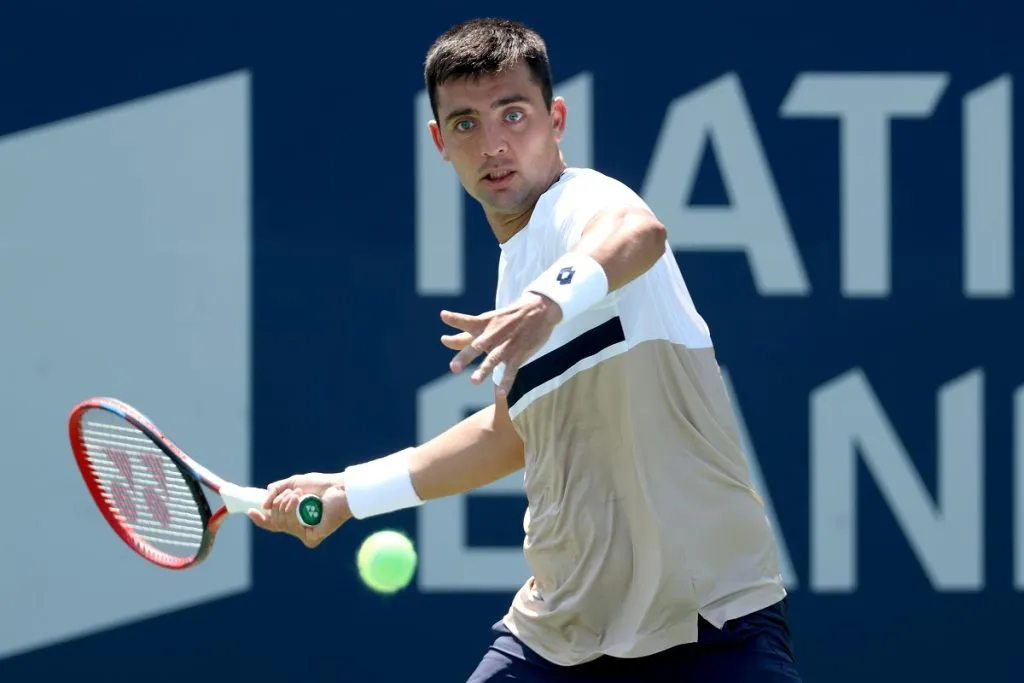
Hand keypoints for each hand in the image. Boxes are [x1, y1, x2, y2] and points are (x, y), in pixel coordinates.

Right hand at [248, 472, 351, 547]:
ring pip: (282, 524)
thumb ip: (276, 491)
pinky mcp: (312, 538)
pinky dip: (294, 512)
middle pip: (275, 522)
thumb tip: (264, 505)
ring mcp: (305, 534)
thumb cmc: (320, 485)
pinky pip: (293, 527)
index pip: (273, 523)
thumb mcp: (292, 483)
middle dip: (278, 504)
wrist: (339, 487)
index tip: (251, 511)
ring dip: (286, 505)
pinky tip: (301, 502)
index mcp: (293, 516)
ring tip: (298, 494)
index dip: (260, 519)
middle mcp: (298, 527)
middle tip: (293, 493)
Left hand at [440, 292, 561, 395]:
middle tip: (454, 367)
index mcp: (484, 324)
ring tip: (474, 381)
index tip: (443, 319)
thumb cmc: (508, 317)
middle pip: (477, 345)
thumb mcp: (487, 321)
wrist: (539, 308)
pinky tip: (500, 394)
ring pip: (494, 358)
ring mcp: (506, 344)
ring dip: (484, 370)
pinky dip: (506, 381)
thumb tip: (445, 341)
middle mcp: (493, 333)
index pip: (467, 322)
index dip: (455, 320)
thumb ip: (466, 334)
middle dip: (465, 356)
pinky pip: (511, 369)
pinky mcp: (519, 353)